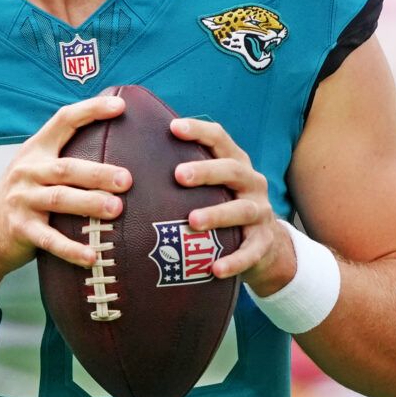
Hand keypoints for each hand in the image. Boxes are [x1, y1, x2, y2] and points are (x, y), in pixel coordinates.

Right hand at [0, 94, 132, 300]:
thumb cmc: (24, 196)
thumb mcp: (37, 169)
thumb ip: (66, 158)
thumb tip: (120, 148)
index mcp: (36, 150)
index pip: (63, 121)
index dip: (90, 110)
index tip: (119, 106)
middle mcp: (27, 171)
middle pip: (66, 168)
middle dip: (98, 173)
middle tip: (127, 179)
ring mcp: (22, 200)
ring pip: (59, 199)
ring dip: (89, 204)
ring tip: (116, 209)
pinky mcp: (21, 229)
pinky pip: (49, 239)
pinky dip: (71, 249)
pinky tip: (92, 256)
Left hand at [171, 116, 295, 296]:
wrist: (264, 244)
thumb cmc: (223, 206)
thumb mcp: (213, 186)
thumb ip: (186, 172)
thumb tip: (132, 158)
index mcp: (236, 163)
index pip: (220, 139)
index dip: (199, 131)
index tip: (173, 128)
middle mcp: (252, 183)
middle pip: (232, 170)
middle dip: (206, 171)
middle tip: (179, 175)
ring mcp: (261, 212)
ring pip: (242, 209)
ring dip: (217, 214)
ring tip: (192, 221)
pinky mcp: (264, 242)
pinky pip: (251, 252)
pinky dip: (235, 260)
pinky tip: (215, 268)